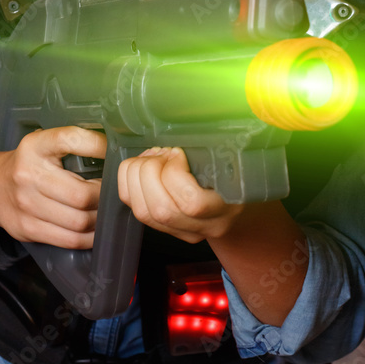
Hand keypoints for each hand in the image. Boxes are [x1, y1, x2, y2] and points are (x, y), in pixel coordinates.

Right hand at [0, 126, 104, 247]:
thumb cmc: (31, 164)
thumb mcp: (45, 143)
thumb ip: (75, 143)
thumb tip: (118, 147)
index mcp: (35, 146)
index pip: (70, 140)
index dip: (97, 146)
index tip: (114, 153)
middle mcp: (27, 174)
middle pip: (81, 195)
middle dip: (104, 196)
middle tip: (111, 191)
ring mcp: (25, 204)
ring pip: (79, 221)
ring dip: (99, 218)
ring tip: (103, 209)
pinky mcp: (27, 228)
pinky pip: (69, 240)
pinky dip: (90, 237)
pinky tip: (94, 228)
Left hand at [117, 146, 244, 242]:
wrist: (235, 205)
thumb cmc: (236, 173)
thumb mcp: (234, 161)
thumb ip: (215, 151)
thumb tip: (185, 132)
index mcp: (225, 209)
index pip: (192, 204)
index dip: (175, 173)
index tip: (178, 152)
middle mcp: (203, 227)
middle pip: (161, 210)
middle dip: (150, 172)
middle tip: (161, 152)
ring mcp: (180, 232)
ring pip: (143, 212)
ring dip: (137, 176)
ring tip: (150, 157)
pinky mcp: (163, 228)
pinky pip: (134, 208)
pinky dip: (129, 182)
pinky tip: (141, 166)